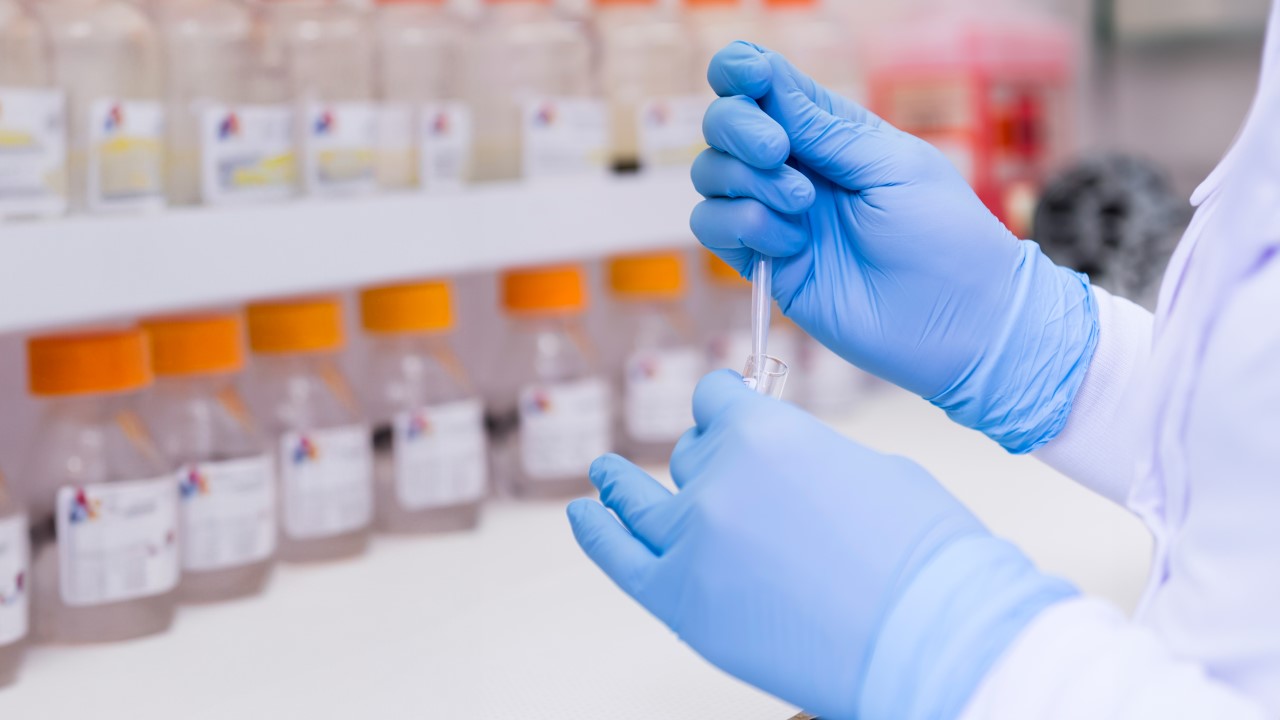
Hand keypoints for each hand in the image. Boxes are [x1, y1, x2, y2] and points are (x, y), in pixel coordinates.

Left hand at [567, 371, 1075, 719]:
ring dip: (619, 483)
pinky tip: (585, 513)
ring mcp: (692, 541)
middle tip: (725, 476)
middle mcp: (717, 478)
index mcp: (765, 432)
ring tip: (605, 474)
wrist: (934, 641)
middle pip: (692, 454)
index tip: (725, 408)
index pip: (717, 398)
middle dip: (710, 459)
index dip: (725, 402)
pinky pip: (620, 558)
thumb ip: (805, 456)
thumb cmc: (924, 558)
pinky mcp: (682, 601)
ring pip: (643, 500)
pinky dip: (596, 532)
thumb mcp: (869, 469)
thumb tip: (782, 466)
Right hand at [691, 43, 1097, 452]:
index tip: (745, 76)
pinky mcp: (764, 263)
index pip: (766, 88)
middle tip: (777, 151)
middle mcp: (796, 170)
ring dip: (747, 183)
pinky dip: (743, 226)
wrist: (957, 325)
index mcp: (832, 135)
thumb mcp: (891, 166)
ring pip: (711, 176)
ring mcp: (777, 216)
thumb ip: (824, 130)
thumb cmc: (945, 238)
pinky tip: (791, 243)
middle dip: (739, 129)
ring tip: (801, 206)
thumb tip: (766, 79)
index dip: (742, 72)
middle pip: (725, 128)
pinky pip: (714, 227)